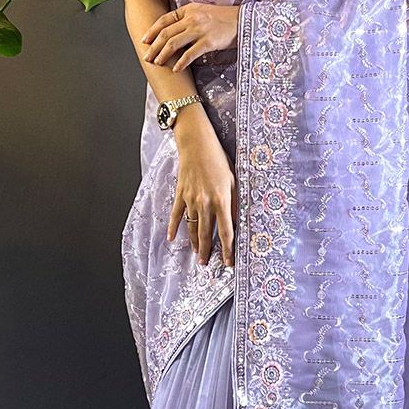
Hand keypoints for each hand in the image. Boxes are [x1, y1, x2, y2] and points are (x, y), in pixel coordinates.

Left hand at [142, 2, 239, 71]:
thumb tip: (174, 32)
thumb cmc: (224, 19)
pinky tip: (176, 69)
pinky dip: (181, 62)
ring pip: (174, 43)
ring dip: (163, 55)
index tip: (145, 40)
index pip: (164, 20)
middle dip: (154, 47)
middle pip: (166, 33)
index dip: (152, 31)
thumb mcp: (203, 13)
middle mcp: (192, 19)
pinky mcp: (208, 42)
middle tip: (147, 57)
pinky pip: (190, 54)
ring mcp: (200, 30)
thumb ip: (188, 19)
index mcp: (189, 10)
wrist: (243, 21)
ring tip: (158, 63)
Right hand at [169, 127, 237, 266]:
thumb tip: (236, 222)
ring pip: (191, 227)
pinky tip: (172, 238)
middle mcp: (206, 203)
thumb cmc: (219, 159)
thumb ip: (235, 202)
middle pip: (206, 234)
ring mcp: (191, 200)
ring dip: (193, 242)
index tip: (228, 262)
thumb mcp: (235, 180)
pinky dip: (174, 227)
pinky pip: (176, 214)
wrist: (197, 144)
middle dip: (207, 251)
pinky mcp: (181, 194)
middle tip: (206, 264)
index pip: (226, 232)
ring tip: (196, 254)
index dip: (227, 249)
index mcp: (222, 201)